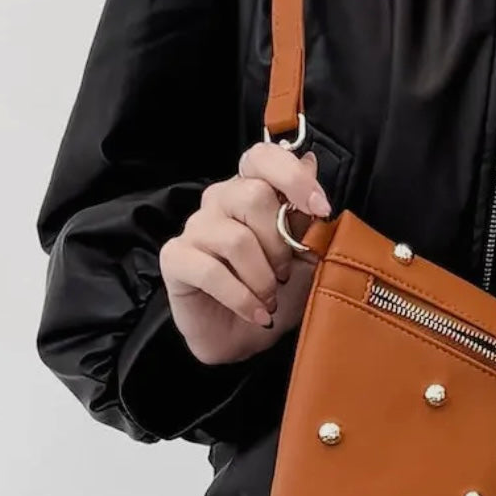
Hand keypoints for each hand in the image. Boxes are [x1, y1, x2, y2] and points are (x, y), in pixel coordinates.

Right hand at [158, 144, 330, 365]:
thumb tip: (310, 162)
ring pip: (235, 239)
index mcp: (252, 190)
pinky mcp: (175, 259)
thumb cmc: (276, 292)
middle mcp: (219, 200)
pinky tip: (256, 313)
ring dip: (262, 277)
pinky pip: (211, 271)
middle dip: (280, 243)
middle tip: (285, 274)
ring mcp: (194, 228)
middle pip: (252, 196)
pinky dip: (242, 297)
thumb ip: (307, 215)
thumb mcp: (306, 256)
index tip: (321, 209)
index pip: (262, 157)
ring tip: (269, 298)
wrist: (247, 338)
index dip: (292, 177)